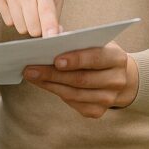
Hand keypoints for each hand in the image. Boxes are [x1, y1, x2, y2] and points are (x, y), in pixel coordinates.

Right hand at [0, 0, 63, 37]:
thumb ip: (56, 13)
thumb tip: (56, 34)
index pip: (46, 10)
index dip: (49, 26)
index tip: (52, 37)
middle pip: (33, 26)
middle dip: (39, 29)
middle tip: (40, 18)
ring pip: (21, 27)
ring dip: (27, 25)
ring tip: (29, 11)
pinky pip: (9, 22)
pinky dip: (15, 20)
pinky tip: (18, 7)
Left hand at [23, 41, 138, 117]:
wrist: (117, 77)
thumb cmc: (98, 54)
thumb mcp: (93, 42)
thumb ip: (74, 39)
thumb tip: (51, 37)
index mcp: (117, 58)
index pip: (95, 58)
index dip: (76, 59)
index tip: (56, 60)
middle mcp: (116, 80)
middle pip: (81, 79)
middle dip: (53, 74)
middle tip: (31, 69)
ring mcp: (108, 98)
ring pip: (75, 94)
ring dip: (50, 85)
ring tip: (32, 76)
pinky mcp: (98, 111)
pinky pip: (74, 104)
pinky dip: (58, 93)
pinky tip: (44, 85)